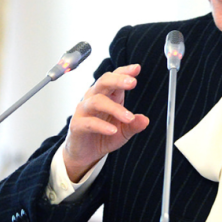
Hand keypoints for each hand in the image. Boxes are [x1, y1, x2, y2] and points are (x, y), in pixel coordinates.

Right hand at [62, 64, 149, 180]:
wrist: (85, 153)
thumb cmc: (104, 136)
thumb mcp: (123, 131)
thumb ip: (134, 125)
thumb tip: (145, 120)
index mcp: (108, 95)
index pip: (114, 78)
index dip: (124, 71)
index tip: (137, 68)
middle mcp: (94, 98)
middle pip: (103, 82)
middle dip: (118, 80)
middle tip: (132, 82)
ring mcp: (84, 111)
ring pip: (97, 101)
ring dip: (115, 108)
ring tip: (129, 117)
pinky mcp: (77, 125)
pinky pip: (88, 122)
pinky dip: (102, 125)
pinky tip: (112, 130)